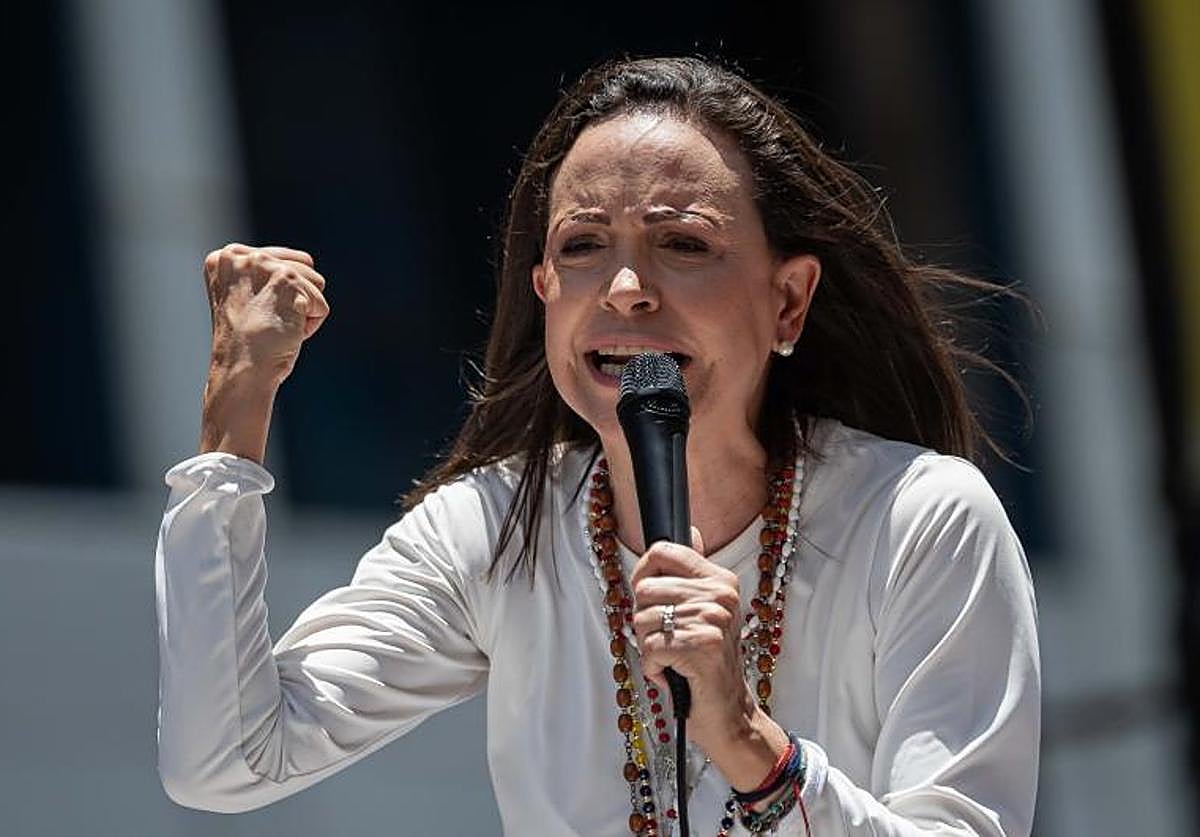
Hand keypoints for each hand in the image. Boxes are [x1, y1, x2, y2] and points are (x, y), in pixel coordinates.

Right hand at [202, 242, 329, 387]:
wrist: (241, 370)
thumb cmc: (246, 344)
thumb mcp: (246, 297)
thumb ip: (264, 275)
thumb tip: (306, 262)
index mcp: (226, 257)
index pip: (285, 259)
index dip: (284, 292)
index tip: (260, 313)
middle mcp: (242, 256)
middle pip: (305, 266)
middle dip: (297, 299)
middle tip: (268, 321)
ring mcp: (264, 266)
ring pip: (316, 283)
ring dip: (305, 311)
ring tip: (276, 327)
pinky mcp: (287, 281)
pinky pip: (321, 305)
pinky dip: (311, 326)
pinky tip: (285, 334)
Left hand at [629, 528, 758, 753]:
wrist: (730, 713)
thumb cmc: (708, 664)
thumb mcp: (706, 611)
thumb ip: (693, 573)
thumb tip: (692, 530)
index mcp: (720, 580)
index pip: (664, 550)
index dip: (643, 573)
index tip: (647, 596)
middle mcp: (720, 595)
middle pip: (644, 589)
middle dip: (644, 621)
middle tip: (667, 640)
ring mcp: (711, 620)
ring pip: (643, 620)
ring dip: (648, 647)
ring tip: (672, 659)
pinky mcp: (700, 646)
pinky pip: (648, 648)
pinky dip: (652, 667)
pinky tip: (673, 674)